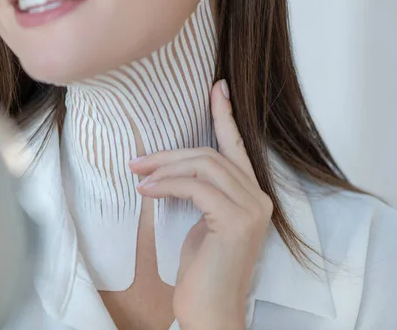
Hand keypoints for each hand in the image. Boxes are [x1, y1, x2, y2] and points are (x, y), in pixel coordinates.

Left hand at [129, 80, 272, 329]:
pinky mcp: (236, 221)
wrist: (210, 310)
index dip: (225, 115)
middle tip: (138, 160)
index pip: (236, 147)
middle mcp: (258, 198)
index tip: (216, 88)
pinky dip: (167, 184)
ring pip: (203, 166)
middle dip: (170, 153)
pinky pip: (196, 187)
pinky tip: (147, 190)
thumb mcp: (201, 222)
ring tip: (138, 174)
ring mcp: (251, 209)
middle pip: (211, 154)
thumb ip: (201, 193)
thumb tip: (172, 170)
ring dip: (165, 167)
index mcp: (251, 195)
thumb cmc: (202, 270)